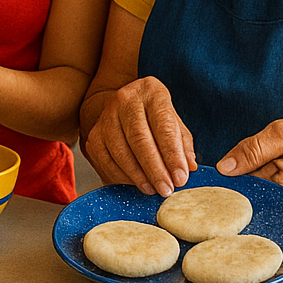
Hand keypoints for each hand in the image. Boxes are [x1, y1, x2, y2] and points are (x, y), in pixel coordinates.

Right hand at [81, 75, 195, 195]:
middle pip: (139, 138)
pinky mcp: (93, 135)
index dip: (173, 154)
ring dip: (138, 176)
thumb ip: (183, 144)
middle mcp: (125, 99)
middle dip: (154, 168)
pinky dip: (121, 176)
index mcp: (151, 92)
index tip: (181, 177)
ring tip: (153, 190)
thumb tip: (189, 167)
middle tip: (167, 189)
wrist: (124, 108)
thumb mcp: (174, 123)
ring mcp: (105, 116)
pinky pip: (105, 160)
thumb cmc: (155, 118)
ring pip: (120, 151)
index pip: (163, 125)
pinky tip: (136, 184)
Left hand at [218, 117, 282, 200]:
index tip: (223, 169)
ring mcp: (278, 202)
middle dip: (236, 173)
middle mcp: (280, 204)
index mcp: (282, 192)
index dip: (226, 177)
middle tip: (253, 158)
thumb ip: (252, 149)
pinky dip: (253, 174)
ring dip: (245, 172)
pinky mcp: (277, 197)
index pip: (239, 190)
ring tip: (265, 160)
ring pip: (246, 186)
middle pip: (240, 189)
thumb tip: (225, 167)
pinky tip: (264, 166)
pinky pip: (254, 185)